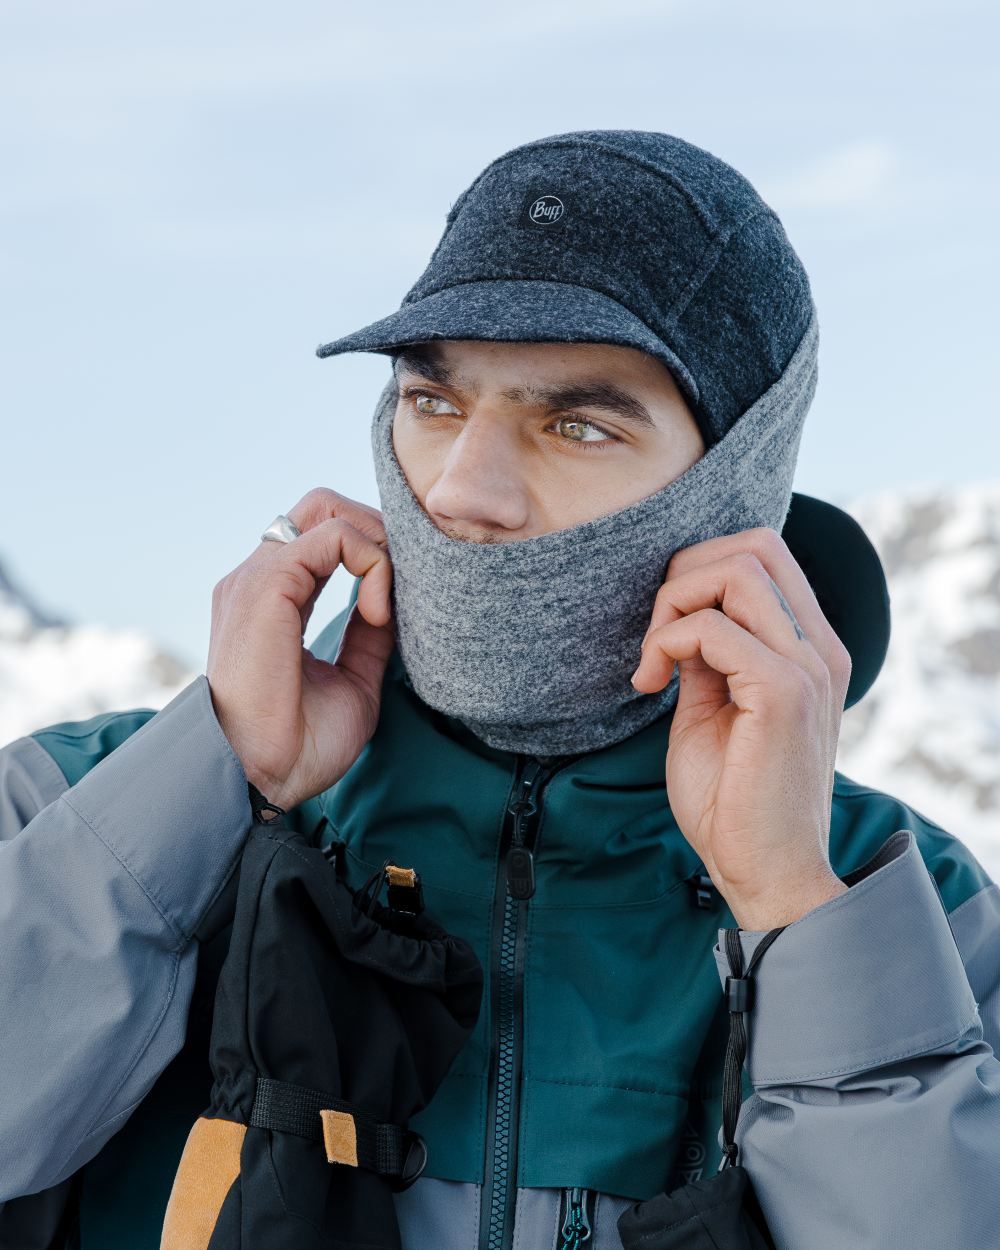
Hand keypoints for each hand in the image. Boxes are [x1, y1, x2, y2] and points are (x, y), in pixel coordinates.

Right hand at [206, 487, 394, 812]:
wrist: (261, 777)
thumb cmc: (299, 745)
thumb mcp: (353, 678)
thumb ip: (369, 635)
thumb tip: (395, 603)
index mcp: (272, 600)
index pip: (323, 538)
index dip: (372, 553)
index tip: (395, 606)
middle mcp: (258, 579)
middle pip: (322, 506)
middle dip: (376, 530)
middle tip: (402, 583)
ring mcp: (258, 577)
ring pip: (330, 511)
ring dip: (379, 547)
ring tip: (389, 606)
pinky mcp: (268, 584)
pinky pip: (335, 536)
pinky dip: (373, 562)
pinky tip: (379, 613)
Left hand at [630, 527, 851, 929]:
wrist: (765, 872)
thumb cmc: (734, 799)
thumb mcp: (714, 708)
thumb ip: (709, 656)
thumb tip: (682, 614)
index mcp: (809, 649)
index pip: (765, 554)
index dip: (700, 570)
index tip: (666, 631)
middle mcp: (819, 648)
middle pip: (754, 545)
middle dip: (684, 574)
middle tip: (655, 637)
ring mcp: (807, 667)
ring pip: (736, 570)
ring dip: (673, 605)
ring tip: (654, 662)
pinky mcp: (784, 693)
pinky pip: (713, 627)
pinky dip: (667, 642)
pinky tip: (651, 684)